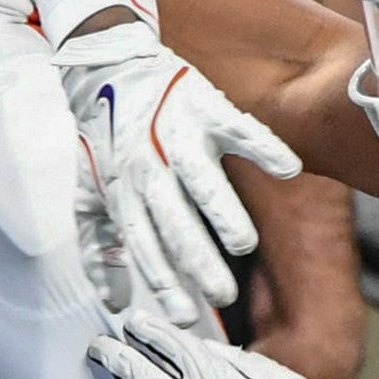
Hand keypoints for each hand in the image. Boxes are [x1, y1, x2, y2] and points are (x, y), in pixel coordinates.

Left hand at [54, 20, 300, 323]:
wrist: (108, 64)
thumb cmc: (104, 140)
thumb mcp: (91, 194)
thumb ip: (99, 249)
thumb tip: (112, 302)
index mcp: (123, 188)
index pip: (142, 241)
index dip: (161, 278)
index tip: (183, 315)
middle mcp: (148, 163)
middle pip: (172, 218)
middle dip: (195, 258)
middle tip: (221, 294)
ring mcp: (177, 133)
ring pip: (200, 178)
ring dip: (221, 211)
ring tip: (243, 244)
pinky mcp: (205, 105)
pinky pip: (238, 127)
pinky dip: (263, 146)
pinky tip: (287, 170)